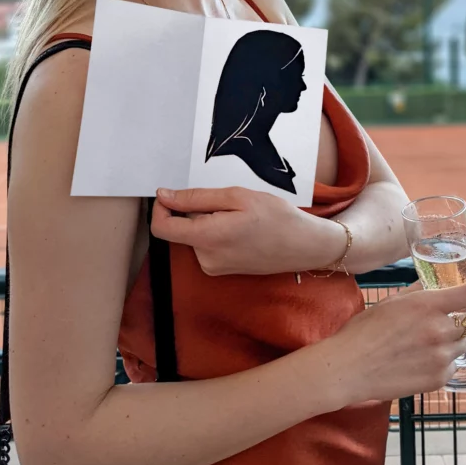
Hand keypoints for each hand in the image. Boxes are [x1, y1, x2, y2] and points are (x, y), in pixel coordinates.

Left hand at [151, 187, 345, 276]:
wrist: (304, 246)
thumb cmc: (276, 218)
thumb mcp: (236, 197)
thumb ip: (195, 198)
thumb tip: (164, 197)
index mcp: (207, 238)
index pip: (162, 228)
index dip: (161, 208)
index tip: (171, 194)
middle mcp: (205, 258)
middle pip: (181, 228)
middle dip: (195, 211)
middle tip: (227, 203)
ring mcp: (213, 267)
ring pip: (195, 235)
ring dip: (208, 221)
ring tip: (239, 217)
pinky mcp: (220, 270)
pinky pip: (206, 244)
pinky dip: (216, 232)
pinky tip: (240, 229)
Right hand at [311, 279, 465, 410]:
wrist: (350, 368)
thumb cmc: (364, 331)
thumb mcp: (391, 302)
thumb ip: (418, 292)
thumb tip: (434, 285)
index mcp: (428, 306)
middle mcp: (440, 330)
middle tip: (453, 319)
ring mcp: (441, 357)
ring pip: (464, 345)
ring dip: (453, 341)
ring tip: (428, 343)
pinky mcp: (439, 379)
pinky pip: (453, 366)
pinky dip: (444, 362)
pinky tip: (422, 360)